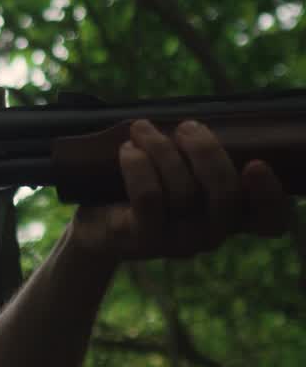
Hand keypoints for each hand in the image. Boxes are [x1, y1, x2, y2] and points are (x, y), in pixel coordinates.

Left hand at [68, 120, 292, 260]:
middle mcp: (211, 234)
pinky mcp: (143, 241)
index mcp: (231, 216)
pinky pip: (148, 198)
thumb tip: (195, 124)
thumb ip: (198, 156)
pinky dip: (139, 166)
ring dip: (162, 150)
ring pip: (183, 191)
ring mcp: (179, 242)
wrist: (96, 225)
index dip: (270, 195)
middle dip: (206, 151)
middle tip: (186, 127)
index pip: (270, 220)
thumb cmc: (144, 189)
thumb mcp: (178, 171)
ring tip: (142, 129)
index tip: (256, 163)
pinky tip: (127, 150)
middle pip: (225, 195)